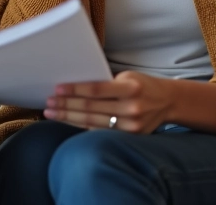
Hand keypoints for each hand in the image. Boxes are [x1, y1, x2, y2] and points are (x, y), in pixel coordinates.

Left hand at [43, 71, 174, 132]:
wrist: (167, 101)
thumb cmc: (141, 84)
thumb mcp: (127, 77)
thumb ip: (106, 83)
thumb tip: (74, 85)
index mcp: (131, 88)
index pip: (97, 90)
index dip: (75, 90)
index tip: (57, 89)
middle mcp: (132, 108)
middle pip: (92, 108)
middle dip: (67, 106)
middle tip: (48, 103)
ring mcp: (132, 126)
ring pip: (93, 122)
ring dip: (69, 118)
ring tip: (52, 113)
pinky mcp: (131, 137)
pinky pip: (101, 132)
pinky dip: (82, 127)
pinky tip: (68, 122)